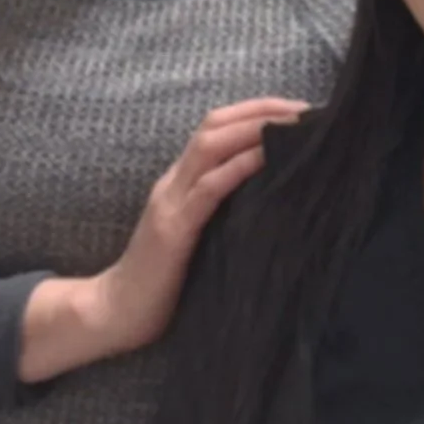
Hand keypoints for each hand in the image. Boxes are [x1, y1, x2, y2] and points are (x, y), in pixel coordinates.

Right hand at [24, 98, 308, 381]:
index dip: (256, 111)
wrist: (117, 313)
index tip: (298, 110)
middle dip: (261, 110)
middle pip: (214, 124)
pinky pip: (207, 189)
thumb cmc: (163, 281)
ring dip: (253, 129)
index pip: (216, 127)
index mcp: (180, 181)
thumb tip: (269, 193)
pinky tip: (264, 158)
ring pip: (209, 146)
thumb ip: (220, 209)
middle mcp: (174, 182)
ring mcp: (171, 202)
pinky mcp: (173, 229)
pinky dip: (237, 167)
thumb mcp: (197, 234)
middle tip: (306, 110)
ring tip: (292, 125)